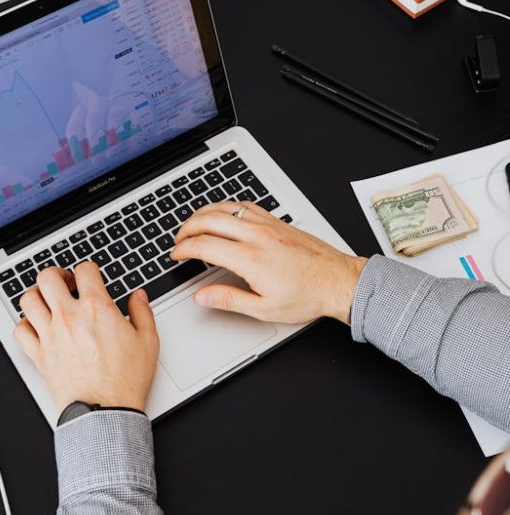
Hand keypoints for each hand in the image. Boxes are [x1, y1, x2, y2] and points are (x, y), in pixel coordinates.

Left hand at [13, 262, 159, 412]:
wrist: (106, 412)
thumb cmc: (126, 380)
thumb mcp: (148, 341)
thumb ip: (142, 312)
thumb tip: (138, 296)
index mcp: (96, 308)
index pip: (84, 270)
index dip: (89, 269)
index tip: (91, 277)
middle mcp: (68, 317)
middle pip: (48, 277)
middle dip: (57, 274)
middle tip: (66, 283)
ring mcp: (50, 335)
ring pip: (28, 299)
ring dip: (37, 294)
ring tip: (47, 300)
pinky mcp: (39, 355)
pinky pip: (20, 330)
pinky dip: (25, 324)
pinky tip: (37, 327)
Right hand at [172, 201, 367, 324]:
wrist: (338, 281)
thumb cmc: (307, 296)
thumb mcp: (264, 309)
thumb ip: (229, 300)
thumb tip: (202, 296)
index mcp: (251, 259)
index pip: (204, 244)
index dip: (183, 249)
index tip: (176, 255)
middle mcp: (257, 236)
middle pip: (209, 219)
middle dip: (187, 228)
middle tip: (179, 240)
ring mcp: (267, 225)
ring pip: (225, 208)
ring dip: (203, 214)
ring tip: (193, 225)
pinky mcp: (276, 221)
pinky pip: (244, 206)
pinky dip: (225, 207)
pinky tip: (222, 215)